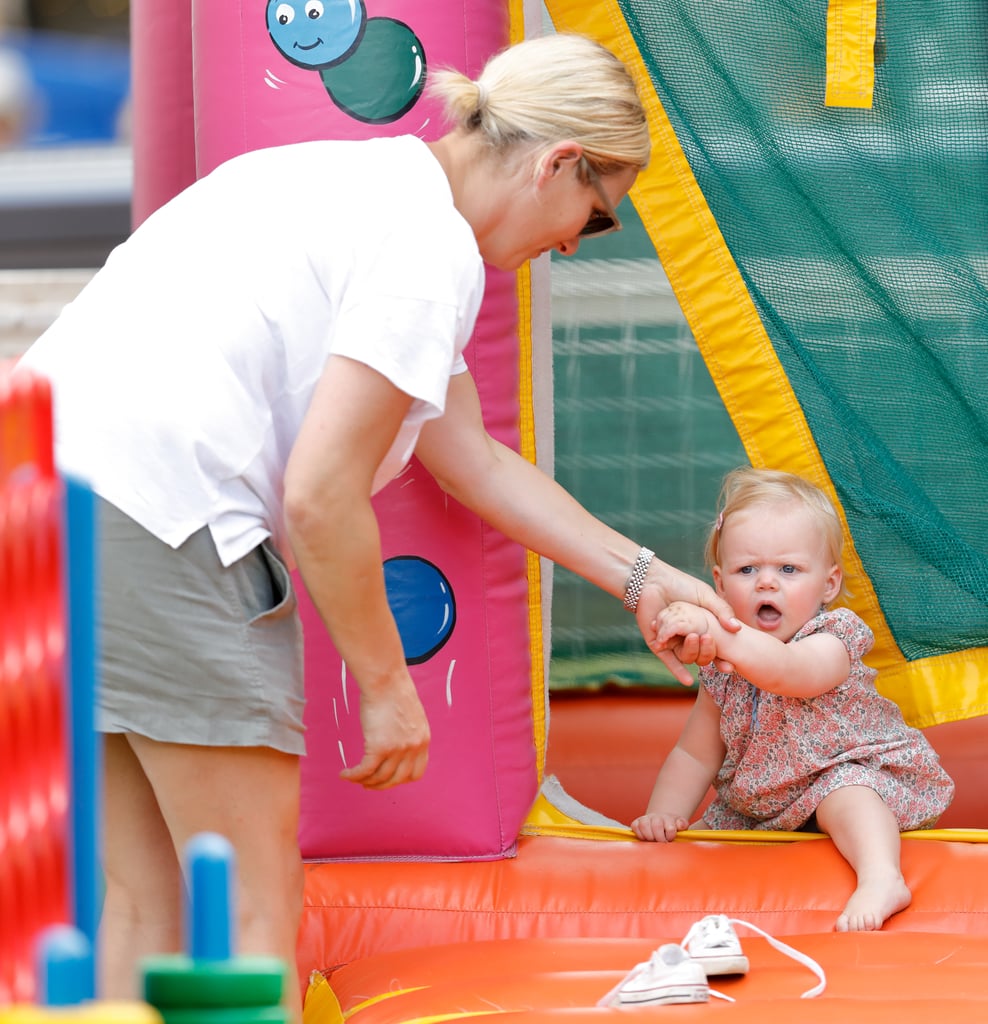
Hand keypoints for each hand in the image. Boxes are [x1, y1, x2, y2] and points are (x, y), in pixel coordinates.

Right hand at [340, 677, 430, 788]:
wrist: (386, 679)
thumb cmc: (393, 690)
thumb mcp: (410, 715)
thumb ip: (407, 732)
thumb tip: (394, 741)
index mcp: (423, 739)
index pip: (416, 773)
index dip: (400, 780)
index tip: (388, 779)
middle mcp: (413, 747)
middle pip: (397, 780)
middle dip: (381, 785)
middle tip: (368, 784)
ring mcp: (398, 749)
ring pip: (379, 777)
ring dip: (364, 781)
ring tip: (353, 778)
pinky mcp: (379, 747)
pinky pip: (364, 771)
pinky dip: (353, 776)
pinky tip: (345, 774)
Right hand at [631, 811, 688, 842]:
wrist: (660, 821)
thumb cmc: (671, 826)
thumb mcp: (679, 825)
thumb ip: (682, 824)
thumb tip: (680, 825)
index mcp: (668, 818)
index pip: (670, 828)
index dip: (670, 836)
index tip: (670, 839)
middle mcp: (656, 817)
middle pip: (656, 826)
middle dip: (659, 838)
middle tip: (661, 842)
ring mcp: (645, 819)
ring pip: (644, 825)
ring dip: (649, 836)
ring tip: (653, 841)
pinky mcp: (636, 822)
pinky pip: (635, 827)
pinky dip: (640, 835)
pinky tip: (645, 838)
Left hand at [634, 561, 738, 682]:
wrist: (653, 582)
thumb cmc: (681, 585)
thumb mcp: (706, 596)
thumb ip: (722, 611)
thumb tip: (736, 629)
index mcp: (702, 626)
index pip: (716, 646)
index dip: (725, 658)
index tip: (731, 666)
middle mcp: (688, 636)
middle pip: (702, 655)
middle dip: (708, 653)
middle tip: (708, 639)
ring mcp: (674, 641)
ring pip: (687, 657)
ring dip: (692, 651)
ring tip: (692, 636)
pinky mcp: (658, 643)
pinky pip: (670, 661)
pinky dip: (679, 671)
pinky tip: (688, 681)